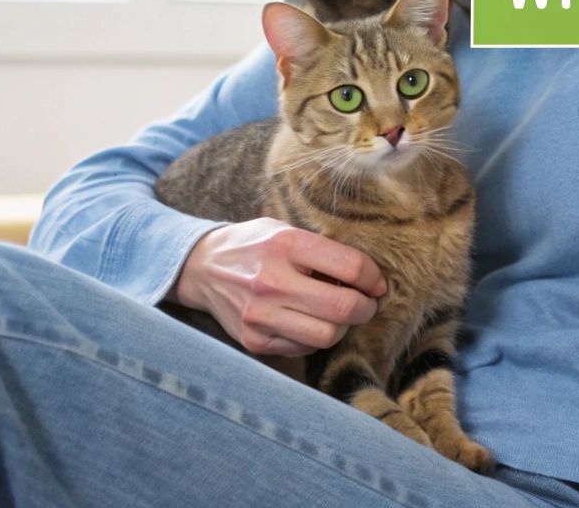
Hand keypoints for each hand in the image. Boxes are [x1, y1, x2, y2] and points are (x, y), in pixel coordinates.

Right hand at [169, 218, 386, 355]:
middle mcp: (271, 281)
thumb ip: (323, 249)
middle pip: (344, 307)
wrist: (201, 268)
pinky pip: (305, 348)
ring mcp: (260, 315)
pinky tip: (311, 321)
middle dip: (367, 308)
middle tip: (368, 303)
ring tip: (340, 314)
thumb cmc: (255, 246)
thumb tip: (369, 277)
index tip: (376, 283)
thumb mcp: (286, 230)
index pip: (351, 267)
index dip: (374, 278)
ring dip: (344, 327)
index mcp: (285, 245)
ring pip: (327, 336)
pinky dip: (317, 338)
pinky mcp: (254, 341)